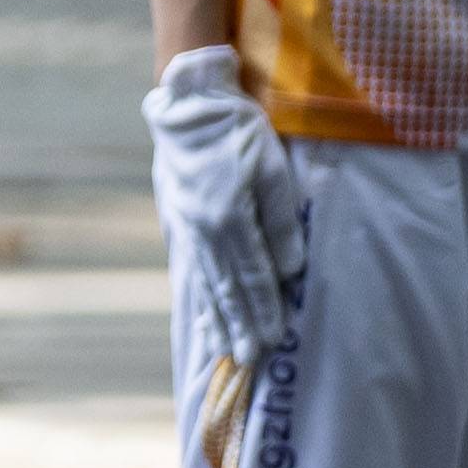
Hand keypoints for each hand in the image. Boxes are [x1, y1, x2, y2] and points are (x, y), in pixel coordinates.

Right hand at [147, 46, 307, 358]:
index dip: (264, 309)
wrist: (188, 106)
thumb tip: (290, 268)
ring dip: (217, 318)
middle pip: (225, 288)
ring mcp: (186, 227)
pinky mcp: (177, 220)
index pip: (252, 274)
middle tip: (250, 360)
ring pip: (205, 282)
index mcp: (227, 217)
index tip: (275, 339)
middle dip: (240, 326)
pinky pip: (191, 267)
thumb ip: (280, 219)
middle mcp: (202, 230)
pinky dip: (199, 294)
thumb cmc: (237, 130)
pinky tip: (204, 312)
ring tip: (225, 349)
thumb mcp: (271, 167)